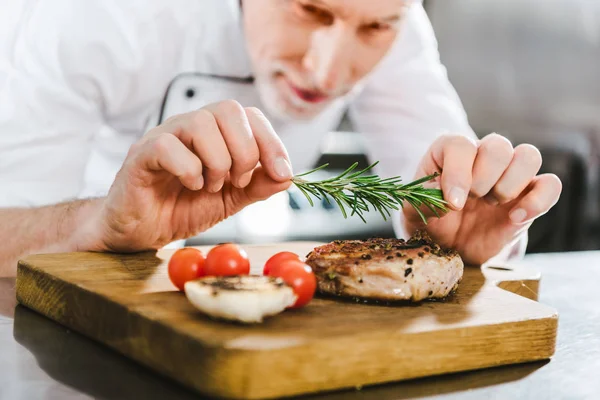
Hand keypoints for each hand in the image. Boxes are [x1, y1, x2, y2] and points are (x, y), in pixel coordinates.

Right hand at [84, 100, 292, 251]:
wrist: (144, 231)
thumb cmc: (182, 208)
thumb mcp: (231, 200)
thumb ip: (258, 186)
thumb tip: (288, 177)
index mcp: (216, 133)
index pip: (251, 115)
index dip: (272, 142)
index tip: (281, 173)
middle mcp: (191, 126)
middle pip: (229, 110)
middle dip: (246, 151)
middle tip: (238, 182)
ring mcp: (165, 136)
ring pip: (201, 123)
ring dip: (217, 161)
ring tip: (211, 186)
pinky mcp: (142, 153)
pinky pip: (169, 145)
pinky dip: (189, 170)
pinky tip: (190, 186)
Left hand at [402, 133, 561, 264]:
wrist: (448, 245)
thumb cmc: (429, 220)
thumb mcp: (414, 211)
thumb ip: (425, 200)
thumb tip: (451, 197)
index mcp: (449, 152)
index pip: (460, 144)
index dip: (458, 172)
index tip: (453, 202)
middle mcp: (481, 157)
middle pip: (498, 144)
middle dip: (484, 178)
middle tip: (473, 200)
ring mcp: (508, 175)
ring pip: (529, 155)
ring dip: (511, 183)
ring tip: (492, 204)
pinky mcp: (529, 197)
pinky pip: (551, 185)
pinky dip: (539, 200)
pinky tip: (515, 218)